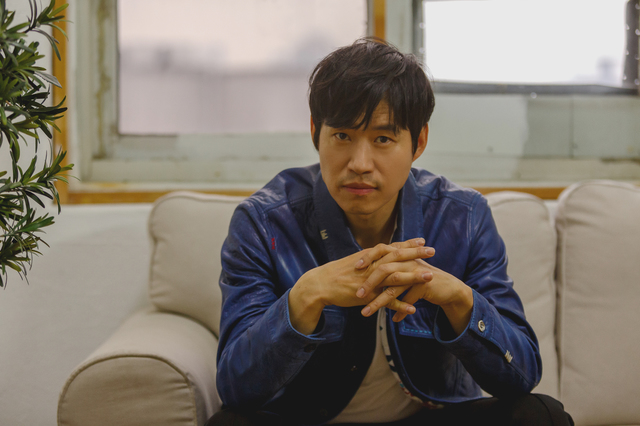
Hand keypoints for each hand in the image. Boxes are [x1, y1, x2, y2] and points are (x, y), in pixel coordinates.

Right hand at [288, 238, 434, 333]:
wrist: (320, 284)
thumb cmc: (337, 273)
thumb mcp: (355, 261)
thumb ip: (370, 259)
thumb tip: (381, 255)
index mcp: (369, 256)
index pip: (392, 247)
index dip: (408, 244)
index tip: (423, 240)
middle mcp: (371, 265)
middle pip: (397, 257)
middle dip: (416, 253)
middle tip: (433, 250)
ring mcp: (370, 280)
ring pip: (395, 277)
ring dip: (413, 276)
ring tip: (430, 276)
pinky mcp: (367, 296)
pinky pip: (386, 300)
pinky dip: (400, 304)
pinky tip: (413, 308)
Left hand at [356, 254, 472, 334]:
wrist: (447, 287)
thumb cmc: (421, 279)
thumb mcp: (405, 271)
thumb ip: (390, 269)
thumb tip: (368, 272)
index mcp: (401, 255)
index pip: (380, 251)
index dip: (367, 258)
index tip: (354, 268)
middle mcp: (408, 261)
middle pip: (384, 270)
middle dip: (369, 284)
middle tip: (357, 295)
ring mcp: (416, 273)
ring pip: (393, 289)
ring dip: (378, 303)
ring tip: (366, 313)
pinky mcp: (425, 285)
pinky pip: (408, 301)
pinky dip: (400, 312)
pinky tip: (393, 321)